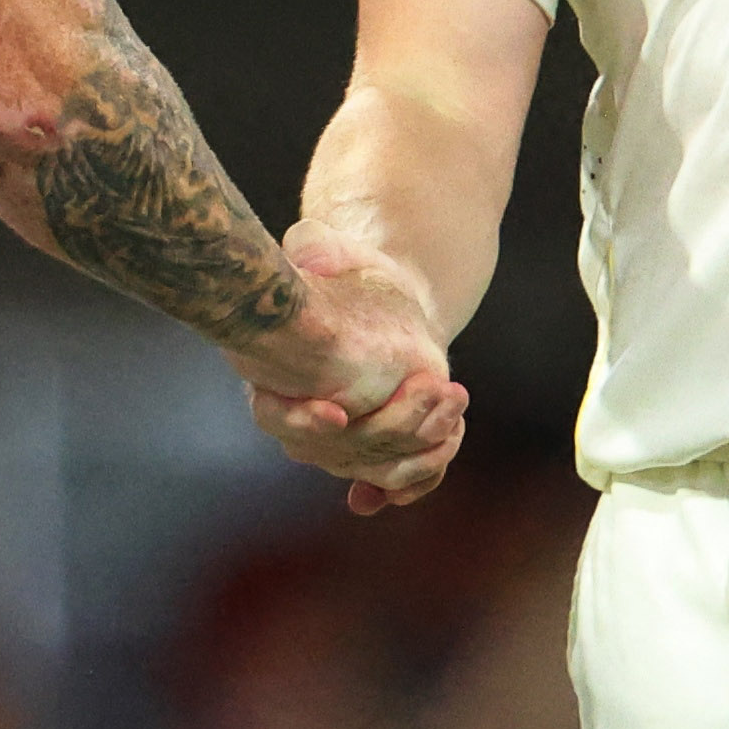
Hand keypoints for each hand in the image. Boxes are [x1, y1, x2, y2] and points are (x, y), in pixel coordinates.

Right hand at [252, 222, 468, 515]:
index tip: (337, 412)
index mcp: (278, 377)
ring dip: (422, 443)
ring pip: (379, 468)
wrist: (380, 305)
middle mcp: (307, 421)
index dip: (302, 421)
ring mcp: (341, 446)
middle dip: (396, 424)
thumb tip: (308, 250)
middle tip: (437, 386)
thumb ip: (315, 248)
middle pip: (342, 449)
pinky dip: (425, 473)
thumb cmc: (348, 278)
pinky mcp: (381, 451)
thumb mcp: (327, 250)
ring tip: (454, 399)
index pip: (274, 415)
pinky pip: (400, 480)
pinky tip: (450, 437)